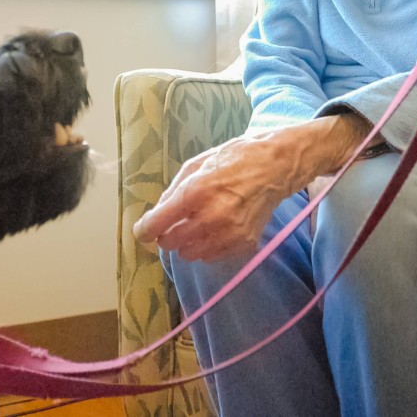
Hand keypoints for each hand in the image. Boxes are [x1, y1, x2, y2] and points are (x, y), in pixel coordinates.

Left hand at [132, 114, 374, 261]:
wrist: (274, 167)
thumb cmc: (232, 160)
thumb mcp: (195, 165)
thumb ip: (172, 192)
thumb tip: (156, 216)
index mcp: (196, 191)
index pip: (157, 224)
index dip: (144, 230)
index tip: (143, 232)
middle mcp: (211, 217)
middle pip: (170, 243)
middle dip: (166, 235)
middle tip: (173, 223)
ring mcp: (229, 234)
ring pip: (189, 254)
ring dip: (186, 243)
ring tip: (196, 225)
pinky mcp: (243, 245)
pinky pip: (211, 257)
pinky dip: (206, 247)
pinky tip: (214, 230)